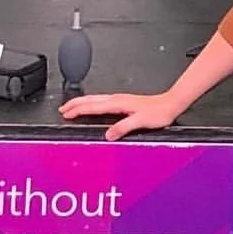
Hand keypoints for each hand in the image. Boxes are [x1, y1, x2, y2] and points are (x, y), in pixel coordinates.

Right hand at [59, 91, 181, 141]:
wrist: (170, 104)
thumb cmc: (158, 112)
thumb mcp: (140, 121)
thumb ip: (123, 127)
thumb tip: (108, 134)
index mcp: (117, 103)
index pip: (92, 106)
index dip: (78, 109)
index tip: (66, 113)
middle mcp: (117, 99)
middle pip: (90, 100)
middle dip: (74, 104)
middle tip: (63, 109)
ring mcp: (119, 99)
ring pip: (95, 99)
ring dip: (81, 102)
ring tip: (72, 106)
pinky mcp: (123, 101)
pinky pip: (101, 101)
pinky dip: (91, 103)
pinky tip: (92, 106)